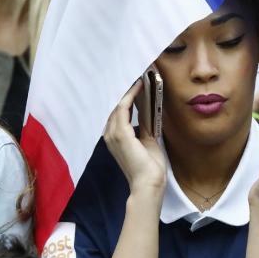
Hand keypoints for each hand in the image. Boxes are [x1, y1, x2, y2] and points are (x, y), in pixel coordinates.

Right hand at [103, 79, 165, 195]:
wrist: (149, 183)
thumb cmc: (149, 167)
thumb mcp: (147, 141)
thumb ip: (144, 127)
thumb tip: (147, 111)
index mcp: (114, 137)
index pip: (117, 112)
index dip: (125, 97)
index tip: (134, 83)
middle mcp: (109, 134)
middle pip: (114, 105)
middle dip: (125, 90)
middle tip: (135, 74)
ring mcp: (113, 134)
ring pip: (117, 104)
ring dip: (128, 89)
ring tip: (138, 76)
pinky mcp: (120, 133)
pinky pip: (122, 107)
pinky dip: (130, 95)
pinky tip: (139, 86)